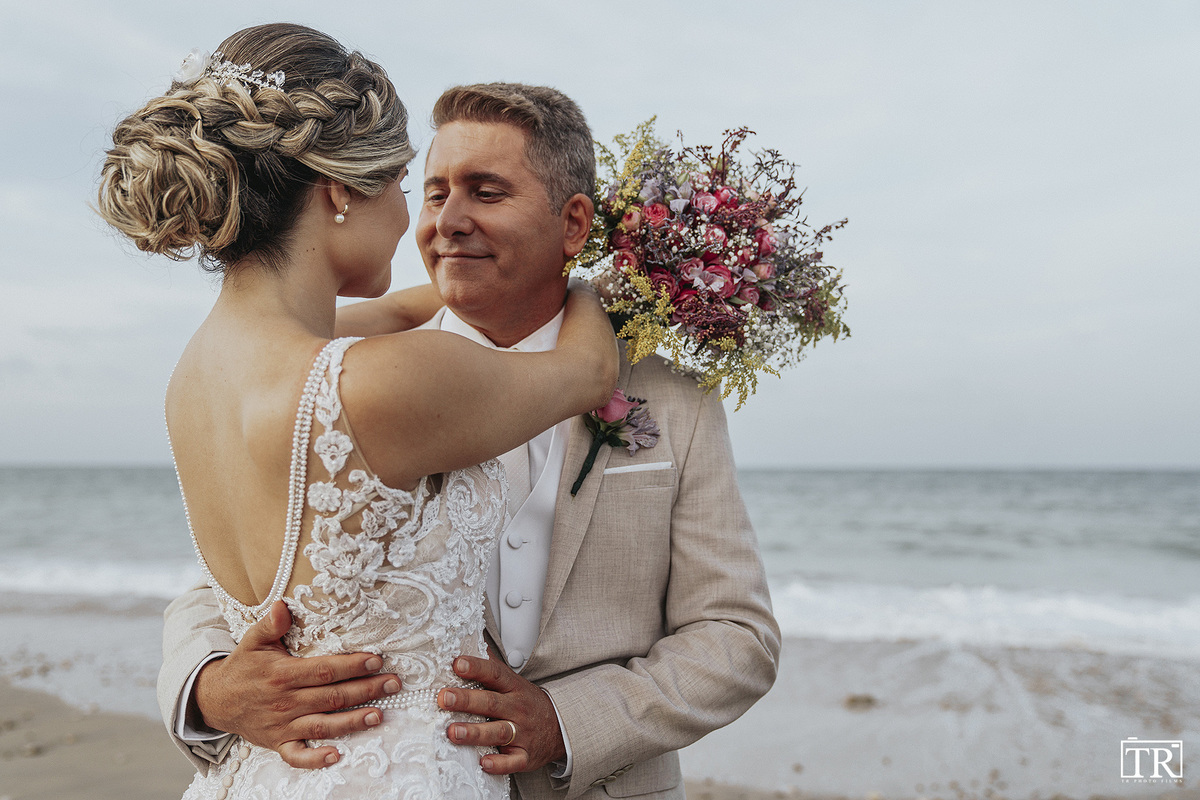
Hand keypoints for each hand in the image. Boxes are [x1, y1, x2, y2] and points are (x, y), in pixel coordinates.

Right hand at [194, 600, 401, 768]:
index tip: (376, 660)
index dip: (351, 665)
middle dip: (365, 690)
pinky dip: (315, 759)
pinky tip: (336, 755)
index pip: (324, 670)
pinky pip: (297, 755)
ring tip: (379, 715)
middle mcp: (284, 702)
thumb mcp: (253, 640)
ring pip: (323, 724)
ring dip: (352, 722)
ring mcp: (282, 725)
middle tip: (393, 683)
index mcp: (282, 674)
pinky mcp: (279, 743)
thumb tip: (283, 605)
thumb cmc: (243, 667)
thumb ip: (271, 624)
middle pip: (331, 696)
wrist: (216, 700)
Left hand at [438, 651, 566, 774]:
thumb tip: (468, 643)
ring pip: (499, 732)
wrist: (560, 729)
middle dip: (466, 700)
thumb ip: (491, 667)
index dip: (476, 668)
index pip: (494, 674)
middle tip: (443, 698)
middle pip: (491, 702)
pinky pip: (513, 762)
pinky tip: (484, 763)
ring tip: (453, 732)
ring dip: (475, 733)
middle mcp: (518, 709)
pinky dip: (499, 764)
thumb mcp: (513, 682)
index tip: (457, 664)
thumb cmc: (527, 703)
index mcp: (513, 688)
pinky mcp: (526, 756)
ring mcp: (523, 733)